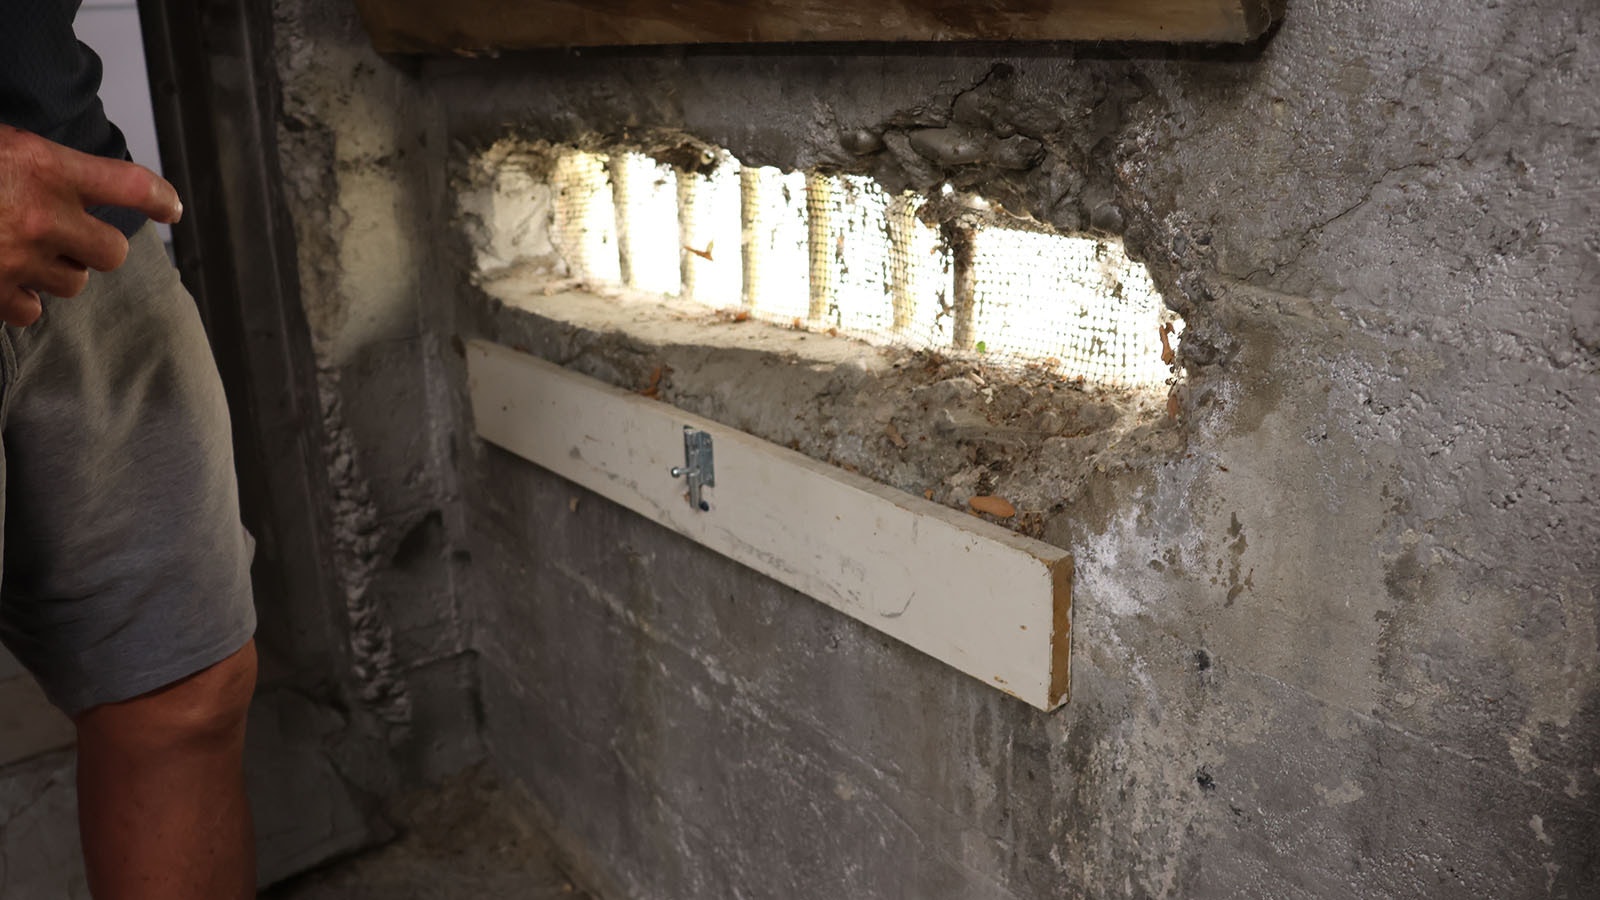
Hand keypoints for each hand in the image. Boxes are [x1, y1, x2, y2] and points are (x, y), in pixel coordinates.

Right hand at [0, 125, 182, 326]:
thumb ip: (32, 163)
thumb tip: (51, 177)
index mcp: (43, 166)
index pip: (129, 183)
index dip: (159, 198)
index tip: (171, 208)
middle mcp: (41, 215)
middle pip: (112, 251)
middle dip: (96, 247)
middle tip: (71, 237)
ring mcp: (18, 258)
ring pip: (74, 283)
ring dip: (56, 272)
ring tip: (21, 251)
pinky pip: (31, 311)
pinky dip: (20, 300)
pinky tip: (1, 280)